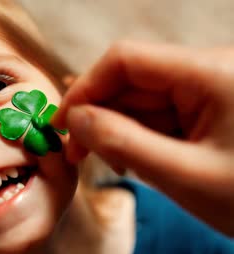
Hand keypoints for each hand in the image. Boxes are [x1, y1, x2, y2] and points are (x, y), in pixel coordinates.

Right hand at [53, 41, 233, 235]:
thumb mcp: (184, 175)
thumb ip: (123, 143)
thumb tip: (74, 119)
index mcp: (210, 74)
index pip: (126, 60)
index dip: (86, 88)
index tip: (62, 124)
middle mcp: (207, 72)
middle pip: (130, 80)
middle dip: (97, 115)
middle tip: (76, 153)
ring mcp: (207, 91)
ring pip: (141, 99)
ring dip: (116, 129)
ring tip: (105, 161)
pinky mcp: (206, 110)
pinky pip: (158, 115)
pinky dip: (137, 136)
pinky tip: (131, 159)